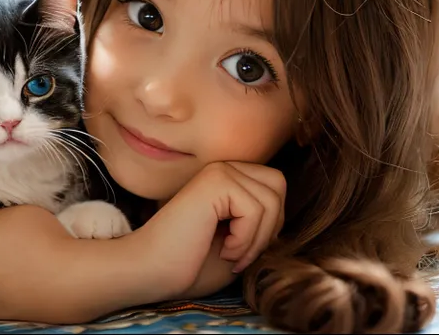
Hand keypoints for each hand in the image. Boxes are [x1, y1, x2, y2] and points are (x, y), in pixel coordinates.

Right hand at [137, 161, 285, 295]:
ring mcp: (219, 171)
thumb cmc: (190, 262)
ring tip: (230, 254)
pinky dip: (246, 238)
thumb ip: (261, 223)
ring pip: (271, 200)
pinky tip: (223, 248)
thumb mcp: (238, 241)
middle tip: (241, 252)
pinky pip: (256, 209)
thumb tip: (286, 219)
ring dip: (256, 239)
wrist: (152, 269)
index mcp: (228, 178)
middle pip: (278, 186)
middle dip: (269, 226)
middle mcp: (224, 167)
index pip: (275, 187)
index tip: (244, 249)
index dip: (270, 222)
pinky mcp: (214, 181)